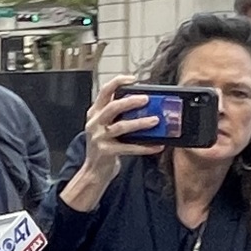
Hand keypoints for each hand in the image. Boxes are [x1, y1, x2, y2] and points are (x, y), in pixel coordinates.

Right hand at [61, 76, 162, 211]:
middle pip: (113, 107)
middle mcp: (95, 123)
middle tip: (147, 99)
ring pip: (122, 127)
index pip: (104, 91)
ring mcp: (99, 138)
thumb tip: (143, 105)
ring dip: (141, 123)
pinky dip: (145, 147)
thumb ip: (117, 115)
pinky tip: (157, 146)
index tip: (133, 79)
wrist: (94, 171)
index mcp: (94, 113)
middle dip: (130, 101)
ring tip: (155, 121)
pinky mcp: (107, 152)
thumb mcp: (105, 127)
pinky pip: (129, 148)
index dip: (118, 82)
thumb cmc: (104, 147)